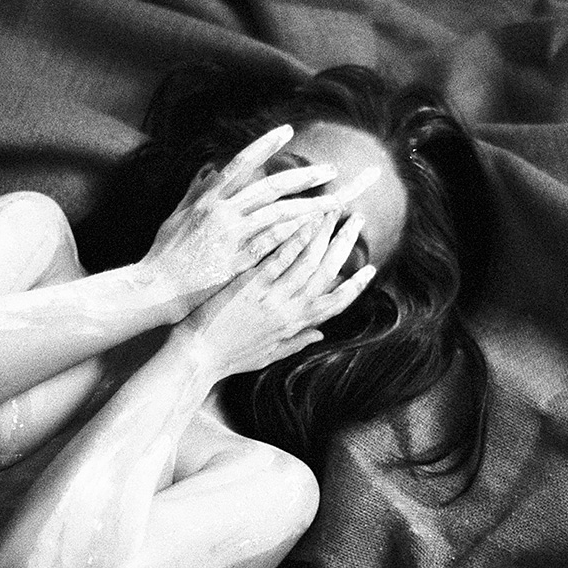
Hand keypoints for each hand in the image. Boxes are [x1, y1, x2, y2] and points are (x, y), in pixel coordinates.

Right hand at [143, 125, 347, 317]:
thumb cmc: (164, 254)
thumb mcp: (176, 217)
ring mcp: (230, 236)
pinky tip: (317, 231)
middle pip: (270, 187)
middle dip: (303, 177)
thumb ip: (195, 192)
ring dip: (310, 207)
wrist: (156, 288)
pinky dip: (295, 235)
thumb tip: (211, 171)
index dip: (265, 145)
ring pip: (278, 214)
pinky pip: (272, 243)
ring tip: (335, 202)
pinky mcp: (237, 261)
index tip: (286, 131)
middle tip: (329, 170)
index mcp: (207, 199)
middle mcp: (221, 212)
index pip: (241, 163)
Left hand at [172, 211, 376, 380]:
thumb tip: (320, 335)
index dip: (356, 286)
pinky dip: (294, 238)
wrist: (198, 358)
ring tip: (333, 209)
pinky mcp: (250, 285)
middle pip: (327, 272)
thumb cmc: (229, 357)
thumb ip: (296, 342)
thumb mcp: (269, 355)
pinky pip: (279, 258)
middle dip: (345, 244)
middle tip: (356, 220)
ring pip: (308, 260)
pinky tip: (304, 218)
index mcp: (295, 325)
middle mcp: (289, 310)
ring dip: (324, 232)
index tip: (370, 269)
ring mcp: (272, 296)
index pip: (336, 303)